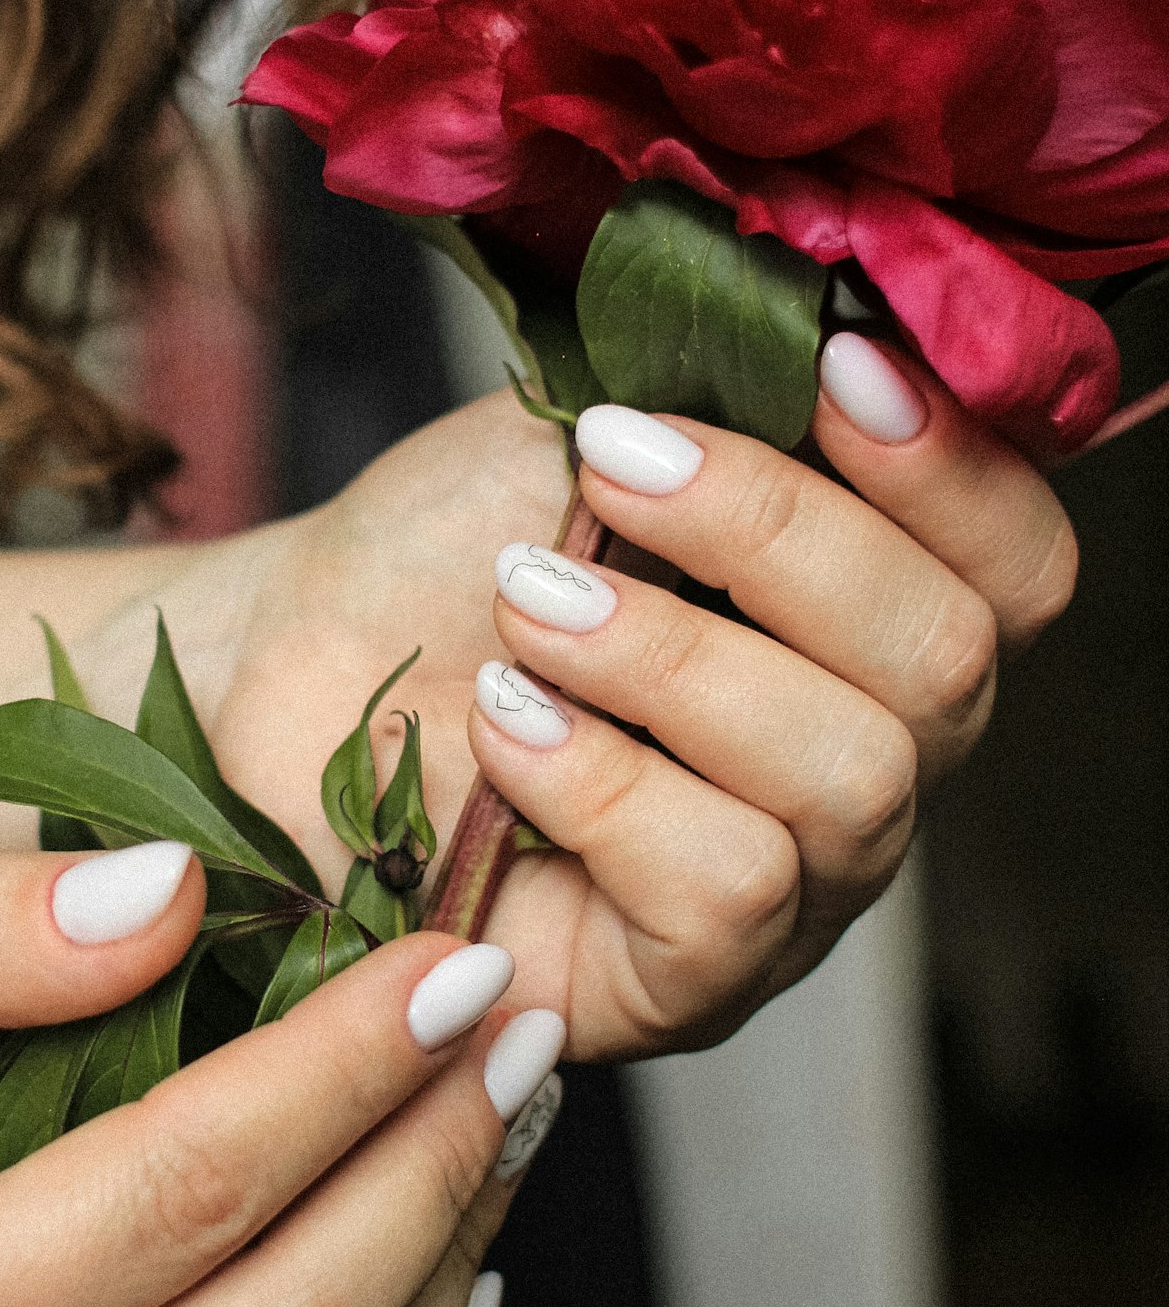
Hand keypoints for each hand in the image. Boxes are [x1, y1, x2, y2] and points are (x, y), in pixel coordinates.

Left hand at [199, 341, 1075, 1059]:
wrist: (290, 661)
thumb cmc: (449, 553)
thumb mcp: (597, 435)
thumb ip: (737, 393)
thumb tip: (842, 323)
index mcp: (866, 627)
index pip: (1017, 569)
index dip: (954, 467)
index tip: (830, 365)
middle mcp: (859, 762)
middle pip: (946, 666)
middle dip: (776, 538)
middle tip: (610, 472)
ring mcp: (789, 887)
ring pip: (847, 779)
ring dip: (669, 662)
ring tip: (526, 604)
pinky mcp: (685, 982)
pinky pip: (729, 888)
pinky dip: (605, 784)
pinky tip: (505, 729)